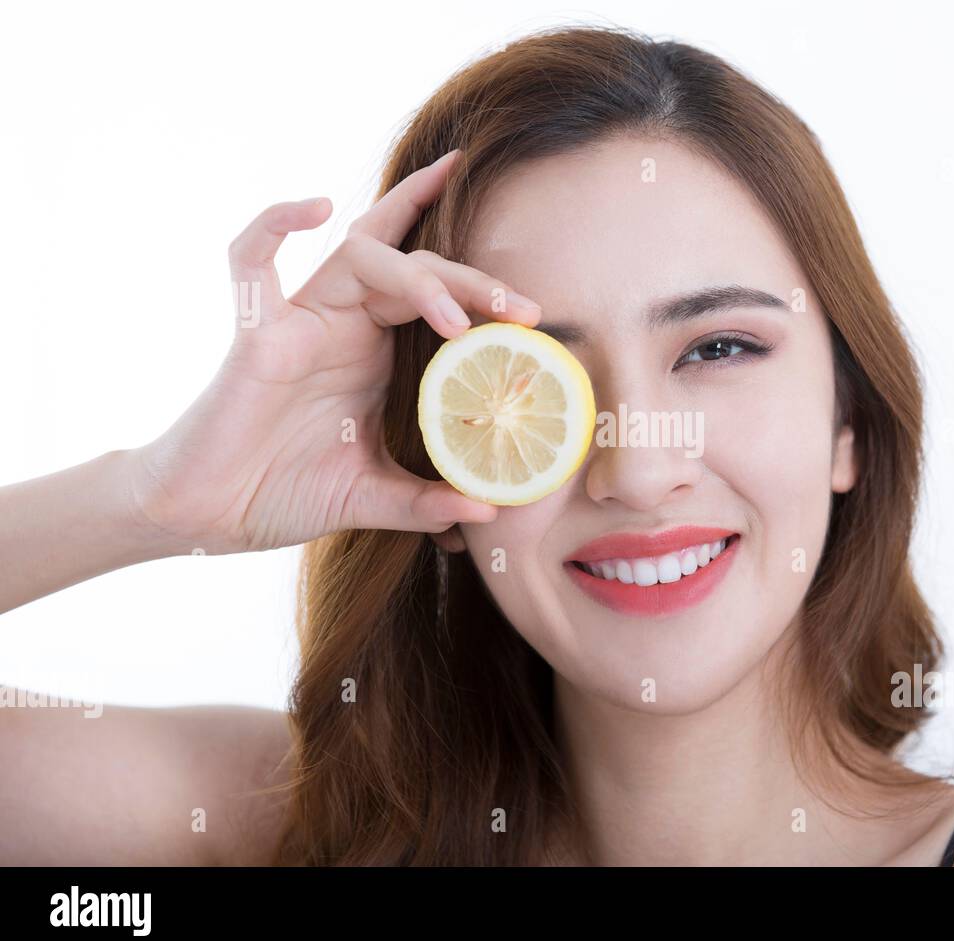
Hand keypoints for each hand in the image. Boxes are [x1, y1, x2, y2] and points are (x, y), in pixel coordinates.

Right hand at [128, 149, 541, 553]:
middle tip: (526, 309)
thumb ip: (426, 500)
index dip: (480, 280)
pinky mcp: (253, 335)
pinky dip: (274, 224)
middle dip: (471, 278)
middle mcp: (340, 322)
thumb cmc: (283, 492)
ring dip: (416, 276)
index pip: (432, 286)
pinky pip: (250, 261)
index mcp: (373, 349)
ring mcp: (297, 322)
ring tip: (458, 320)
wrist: (211, 516)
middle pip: (412, 264)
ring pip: (359, 255)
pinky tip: (315, 205)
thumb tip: (486, 512)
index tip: (535, 307)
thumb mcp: (372, 498)